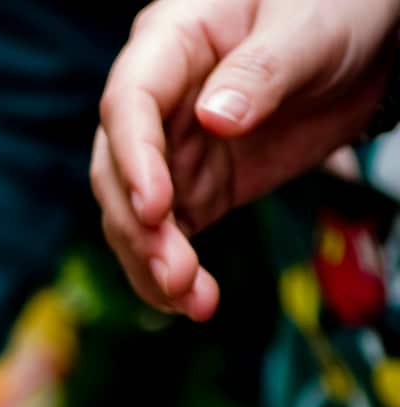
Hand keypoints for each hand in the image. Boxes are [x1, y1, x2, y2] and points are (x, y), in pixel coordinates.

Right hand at [90, 0, 399, 319]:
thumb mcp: (308, 27)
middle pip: (117, 171)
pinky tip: (193, 303)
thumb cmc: (331, 9)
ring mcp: (170, 152)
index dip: (134, 159)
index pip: (128, 104)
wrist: (364, 43)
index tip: (157, 207)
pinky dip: (174, 276)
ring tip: (193, 301)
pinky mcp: (194, 190)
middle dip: (140, 228)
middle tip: (175, 272)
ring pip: (134, 217)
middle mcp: (155, 104)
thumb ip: (262, 70)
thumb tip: (216, 118)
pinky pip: (168, 239)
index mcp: (168, 44)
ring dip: (153, 263)